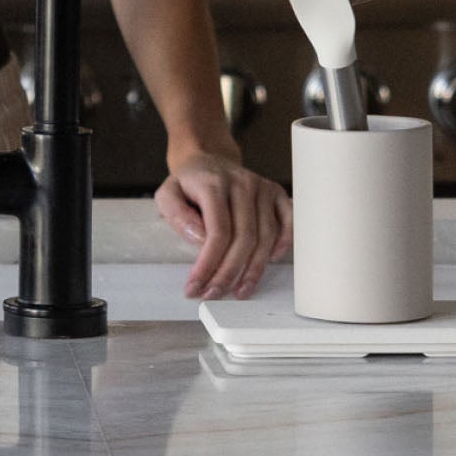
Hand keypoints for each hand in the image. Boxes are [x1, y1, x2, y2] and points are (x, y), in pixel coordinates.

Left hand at [154, 152, 291, 299]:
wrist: (207, 160)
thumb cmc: (188, 184)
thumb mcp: (167, 193)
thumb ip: (176, 214)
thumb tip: (200, 239)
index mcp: (213, 183)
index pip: (218, 230)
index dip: (209, 263)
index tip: (196, 286)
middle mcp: (242, 182)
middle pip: (244, 237)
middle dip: (229, 273)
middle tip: (214, 294)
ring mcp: (261, 187)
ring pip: (266, 236)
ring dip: (253, 269)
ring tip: (239, 291)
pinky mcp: (275, 193)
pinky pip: (288, 221)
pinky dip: (284, 243)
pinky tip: (270, 261)